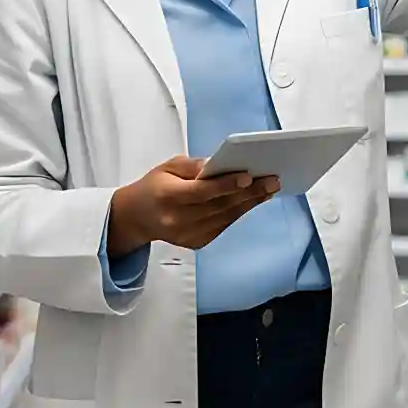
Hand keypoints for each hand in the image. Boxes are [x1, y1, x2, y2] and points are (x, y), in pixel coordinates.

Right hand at [106, 155, 279, 254]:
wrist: (136, 218)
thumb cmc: (154, 187)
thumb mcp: (167, 167)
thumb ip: (194, 166)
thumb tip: (220, 164)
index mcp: (167, 196)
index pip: (201, 192)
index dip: (225, 184)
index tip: (248, 176)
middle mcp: (177, 219)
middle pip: (219, 206)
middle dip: (249, 192)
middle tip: (272, 180)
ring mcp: (188, 234)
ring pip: (225, 217)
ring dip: (250, 202)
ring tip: (269, 188)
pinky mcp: (196, 242)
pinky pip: (223, 226)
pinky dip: (239, 212)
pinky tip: (253, 200)